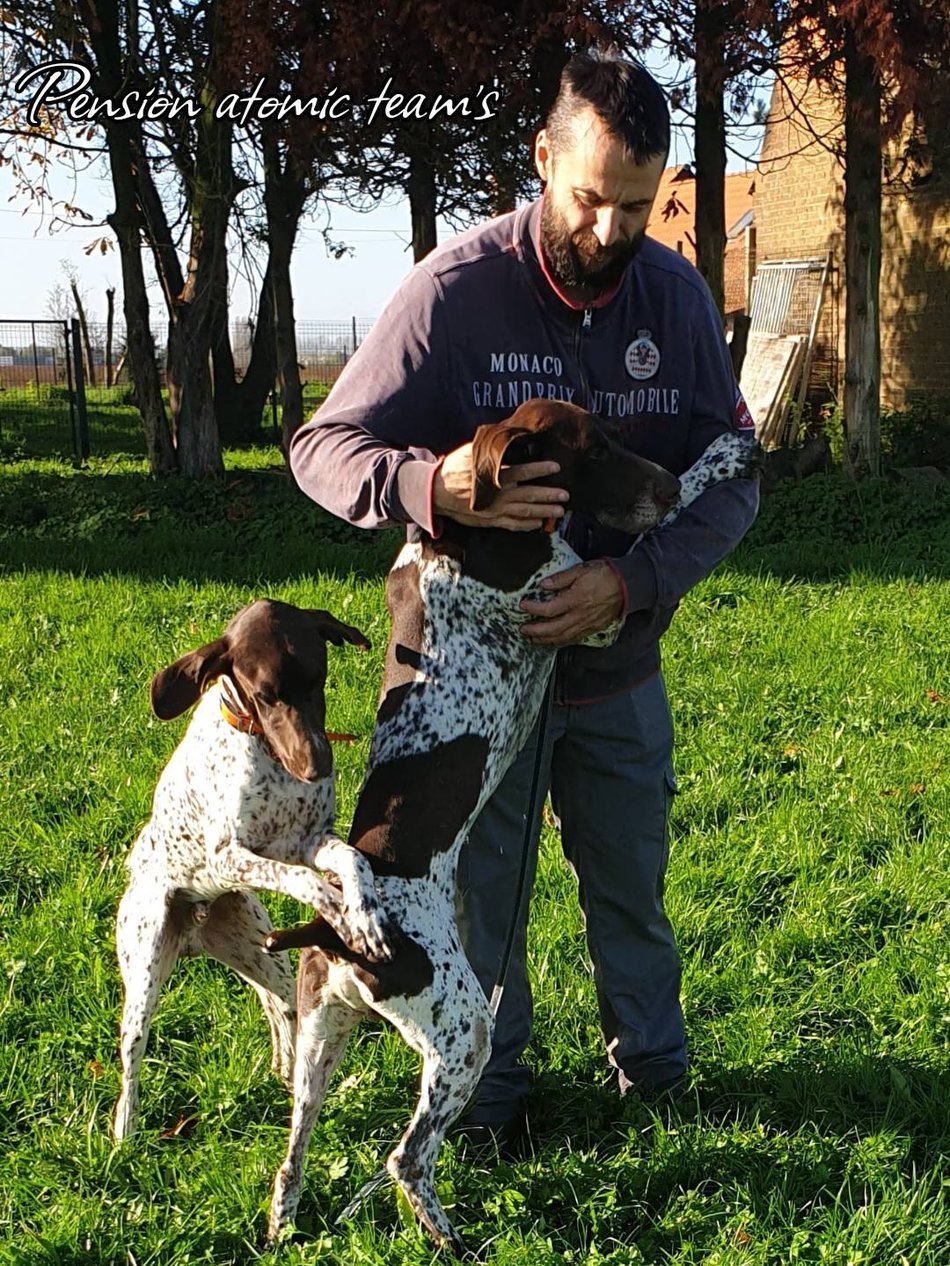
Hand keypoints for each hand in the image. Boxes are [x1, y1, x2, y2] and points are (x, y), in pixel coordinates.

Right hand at [433, 441, 567, 530]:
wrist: (435, 493)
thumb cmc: (453, 469)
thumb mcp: (470, 453)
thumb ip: (490, 448)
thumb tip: (506, 434)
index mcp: (495, 476)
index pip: (522, 472)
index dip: (540, 469)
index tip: (556, 467)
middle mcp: (498, 495)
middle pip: (529, 495)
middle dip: (549, 495)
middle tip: (566, 495)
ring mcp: (495, 510)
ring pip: (524, 513)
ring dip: (543, 512)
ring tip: (559, 511)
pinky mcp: (490, 521)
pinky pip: (512, 525)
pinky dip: (527, 525)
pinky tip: (539, 524)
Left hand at [520, 560, 623, 645]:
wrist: (627, 585)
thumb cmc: (605, 575)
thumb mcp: (581, 569)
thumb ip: (561, 578)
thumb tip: (544, 584)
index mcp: (575, 599)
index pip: (549, 609)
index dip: (533, 609)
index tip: (523, 606)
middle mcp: (580, 615)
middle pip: (553, 629)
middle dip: (535, 631)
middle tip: (523, 630)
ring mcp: (587, 624)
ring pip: (563, 637)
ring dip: (546, 639)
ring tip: (533, 639)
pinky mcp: (593, 628)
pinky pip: (574, 639)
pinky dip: (561, 642)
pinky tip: (554, 641)